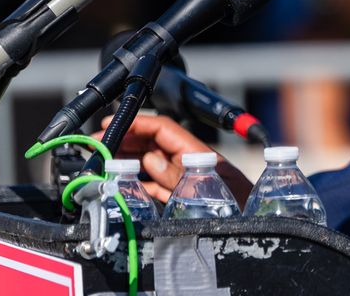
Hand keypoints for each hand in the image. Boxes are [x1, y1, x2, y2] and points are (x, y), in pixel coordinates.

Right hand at [102, 113, 252, 207]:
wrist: (252, 227)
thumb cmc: (236, 206)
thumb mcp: (205, 188)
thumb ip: (177, 175)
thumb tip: (150, 159)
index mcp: (197, 153)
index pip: (163, 129)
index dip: (137, 123)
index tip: (111, 123)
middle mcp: (189, 162)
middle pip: (153, 143)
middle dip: (125, 139)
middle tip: (97, 143)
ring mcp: (185, 178)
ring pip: (151, 162)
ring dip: (127, 159)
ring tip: (103, 159)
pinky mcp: (182, 196)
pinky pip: (156, 183)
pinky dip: (137, 180)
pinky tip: (122, 181)